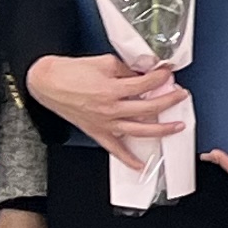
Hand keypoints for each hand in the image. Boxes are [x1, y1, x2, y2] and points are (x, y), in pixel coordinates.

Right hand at [31, 52, 187, 176]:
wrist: (47, 82)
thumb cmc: (70, 72)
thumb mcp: (104, 63)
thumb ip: (127, 70)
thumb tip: (144, 74)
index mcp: (112, 89)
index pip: (146, 85)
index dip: (161, 77)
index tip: (168, 73)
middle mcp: (110, 109)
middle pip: (149, 109)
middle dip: (169, 101)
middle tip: (181, 95)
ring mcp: (105, 123)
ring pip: (139, 130)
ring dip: (161, 130)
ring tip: (177, 126)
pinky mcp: (97, 131)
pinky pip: (115, 149)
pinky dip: (128, 159)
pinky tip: (140, 164)